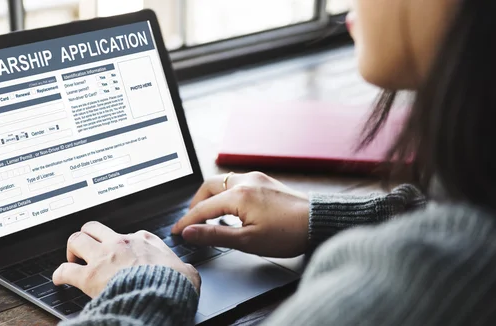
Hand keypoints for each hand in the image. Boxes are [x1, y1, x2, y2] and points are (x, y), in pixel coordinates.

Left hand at [53, 221, 200, 297]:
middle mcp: (121, 243)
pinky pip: (65, 270)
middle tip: (88, 249)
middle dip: (88, 236)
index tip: (119, 252)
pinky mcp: (90, 276)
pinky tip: (59, 278)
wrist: (161, 296)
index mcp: (144, 240)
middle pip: (94, 227)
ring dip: (72, 249)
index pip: (128, 234)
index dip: (121, 243)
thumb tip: (188, 273)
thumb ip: (183, 268)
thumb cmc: (174, 284)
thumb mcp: (187, 271)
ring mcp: (103, 257)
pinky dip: (60, 273)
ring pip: (76, 239)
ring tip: (72, 259)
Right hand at [171, 172, 308, 257]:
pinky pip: (236, 182)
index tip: (176, 231)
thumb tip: (190, 232)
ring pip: (222, 181)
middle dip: (196, 203)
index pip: (202, 208)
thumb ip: (215, 235)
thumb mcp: (247, 241)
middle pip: (208, 187)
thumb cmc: (288, 233)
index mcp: (238, 195)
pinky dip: (225, 193)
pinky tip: (230, 208)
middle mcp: (245, 181)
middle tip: (191, 221)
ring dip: (211, 196)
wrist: (319, 222)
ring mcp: (256, 178)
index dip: (187, 221)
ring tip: (208, 215)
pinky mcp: (265, 181)